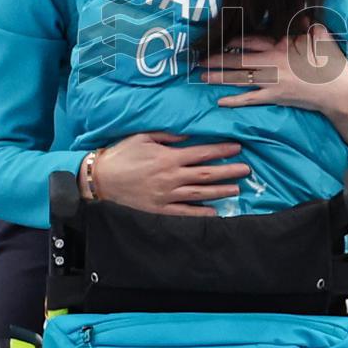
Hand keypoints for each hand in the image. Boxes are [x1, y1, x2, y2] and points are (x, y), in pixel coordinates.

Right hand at [79, 131, 250, 216]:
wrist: (101, 180)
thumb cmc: (122, 154)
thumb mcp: (143, 137)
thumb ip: (168, 136)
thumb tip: (188, 134)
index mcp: (169, 157)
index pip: (202, 153)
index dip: (222, 151)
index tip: (237, 148)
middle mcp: (171, 177)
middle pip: (207, 175)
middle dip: (229, 171)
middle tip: (246, 169)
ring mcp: (167, 195)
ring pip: (200, 194)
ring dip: (220, 192)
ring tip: (236, 189)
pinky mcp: (159, 210)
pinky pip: (184, 213)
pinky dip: (200, 213)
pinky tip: (214, 212)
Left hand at [200, 24, 347, 115]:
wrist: (338, 90)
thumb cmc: (331, 63)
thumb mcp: (321, 38)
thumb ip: (309, 26)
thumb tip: (305, 15)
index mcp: (281, 46)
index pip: (251, 40)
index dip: (232, 40)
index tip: (218, 40)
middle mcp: (272, 62)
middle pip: (238, 59)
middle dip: (217, 59)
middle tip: (199, 60)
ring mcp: (272, 81)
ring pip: (240, 78)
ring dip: (219, 77)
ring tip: (201, 77)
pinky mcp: (275, 97)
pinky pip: (251, 99)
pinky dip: (235, 101)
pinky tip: (220, 102)